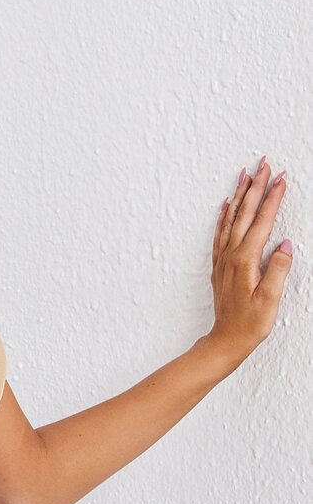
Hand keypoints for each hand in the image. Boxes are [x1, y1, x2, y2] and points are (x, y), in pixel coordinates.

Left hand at [207, 157, 292, 362]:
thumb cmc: (249, 323)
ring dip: (239, 195)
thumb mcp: (269, 298)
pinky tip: (226, 206)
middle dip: (255, 186)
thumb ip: (277, 268)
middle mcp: (231, 255)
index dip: (272, 198)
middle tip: (263, 163)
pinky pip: (220, 233)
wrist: (225, 340)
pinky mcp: (220, 266)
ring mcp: (223, 259)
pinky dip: (224, 216)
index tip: (281, 178)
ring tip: (244, 174)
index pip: (262, 221)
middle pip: (244, 213)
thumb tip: (283, 244)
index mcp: (245, 259)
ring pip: (231, 219)